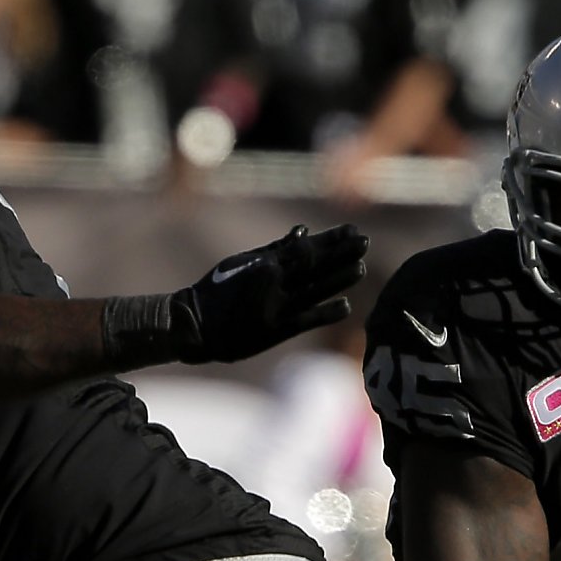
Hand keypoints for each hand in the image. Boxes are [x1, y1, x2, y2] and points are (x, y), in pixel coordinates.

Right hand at [175, 223, 368, 362]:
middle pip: (314, 265)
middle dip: (340, 253)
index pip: (305, 248)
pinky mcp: (275, 330)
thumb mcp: (242, 262)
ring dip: (339, 279)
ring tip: (360, 268)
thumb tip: (302, 232)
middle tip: (364, 241)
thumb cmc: (218, 291)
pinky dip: (326, 313)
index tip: (352, 230)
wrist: (196, 325)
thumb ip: (273, 249)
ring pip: (314, 289)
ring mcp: (275, 306)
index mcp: (265, 263)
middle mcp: (272, 282)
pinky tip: (346, 306)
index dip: (331, 239)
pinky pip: (306, 320)